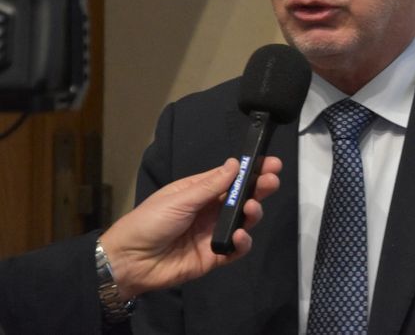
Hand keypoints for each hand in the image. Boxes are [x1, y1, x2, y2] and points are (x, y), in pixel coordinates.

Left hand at [99, 157, 281, 298]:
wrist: (129, 262)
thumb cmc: (149, 222)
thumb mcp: (179, 199)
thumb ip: (211, 185)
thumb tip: (235, 163)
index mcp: (199, 192)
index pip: (231, 178)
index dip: (251, 170)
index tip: (272, 163)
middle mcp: (210, 211)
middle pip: (242, 197)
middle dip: (260, 188)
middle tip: (272, 181)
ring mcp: (213, 233)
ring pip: (243, 221)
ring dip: (252, 212)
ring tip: (251, 208)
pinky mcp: (214, 256)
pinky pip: (236, 249)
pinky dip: (243, 242)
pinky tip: (240, 236)